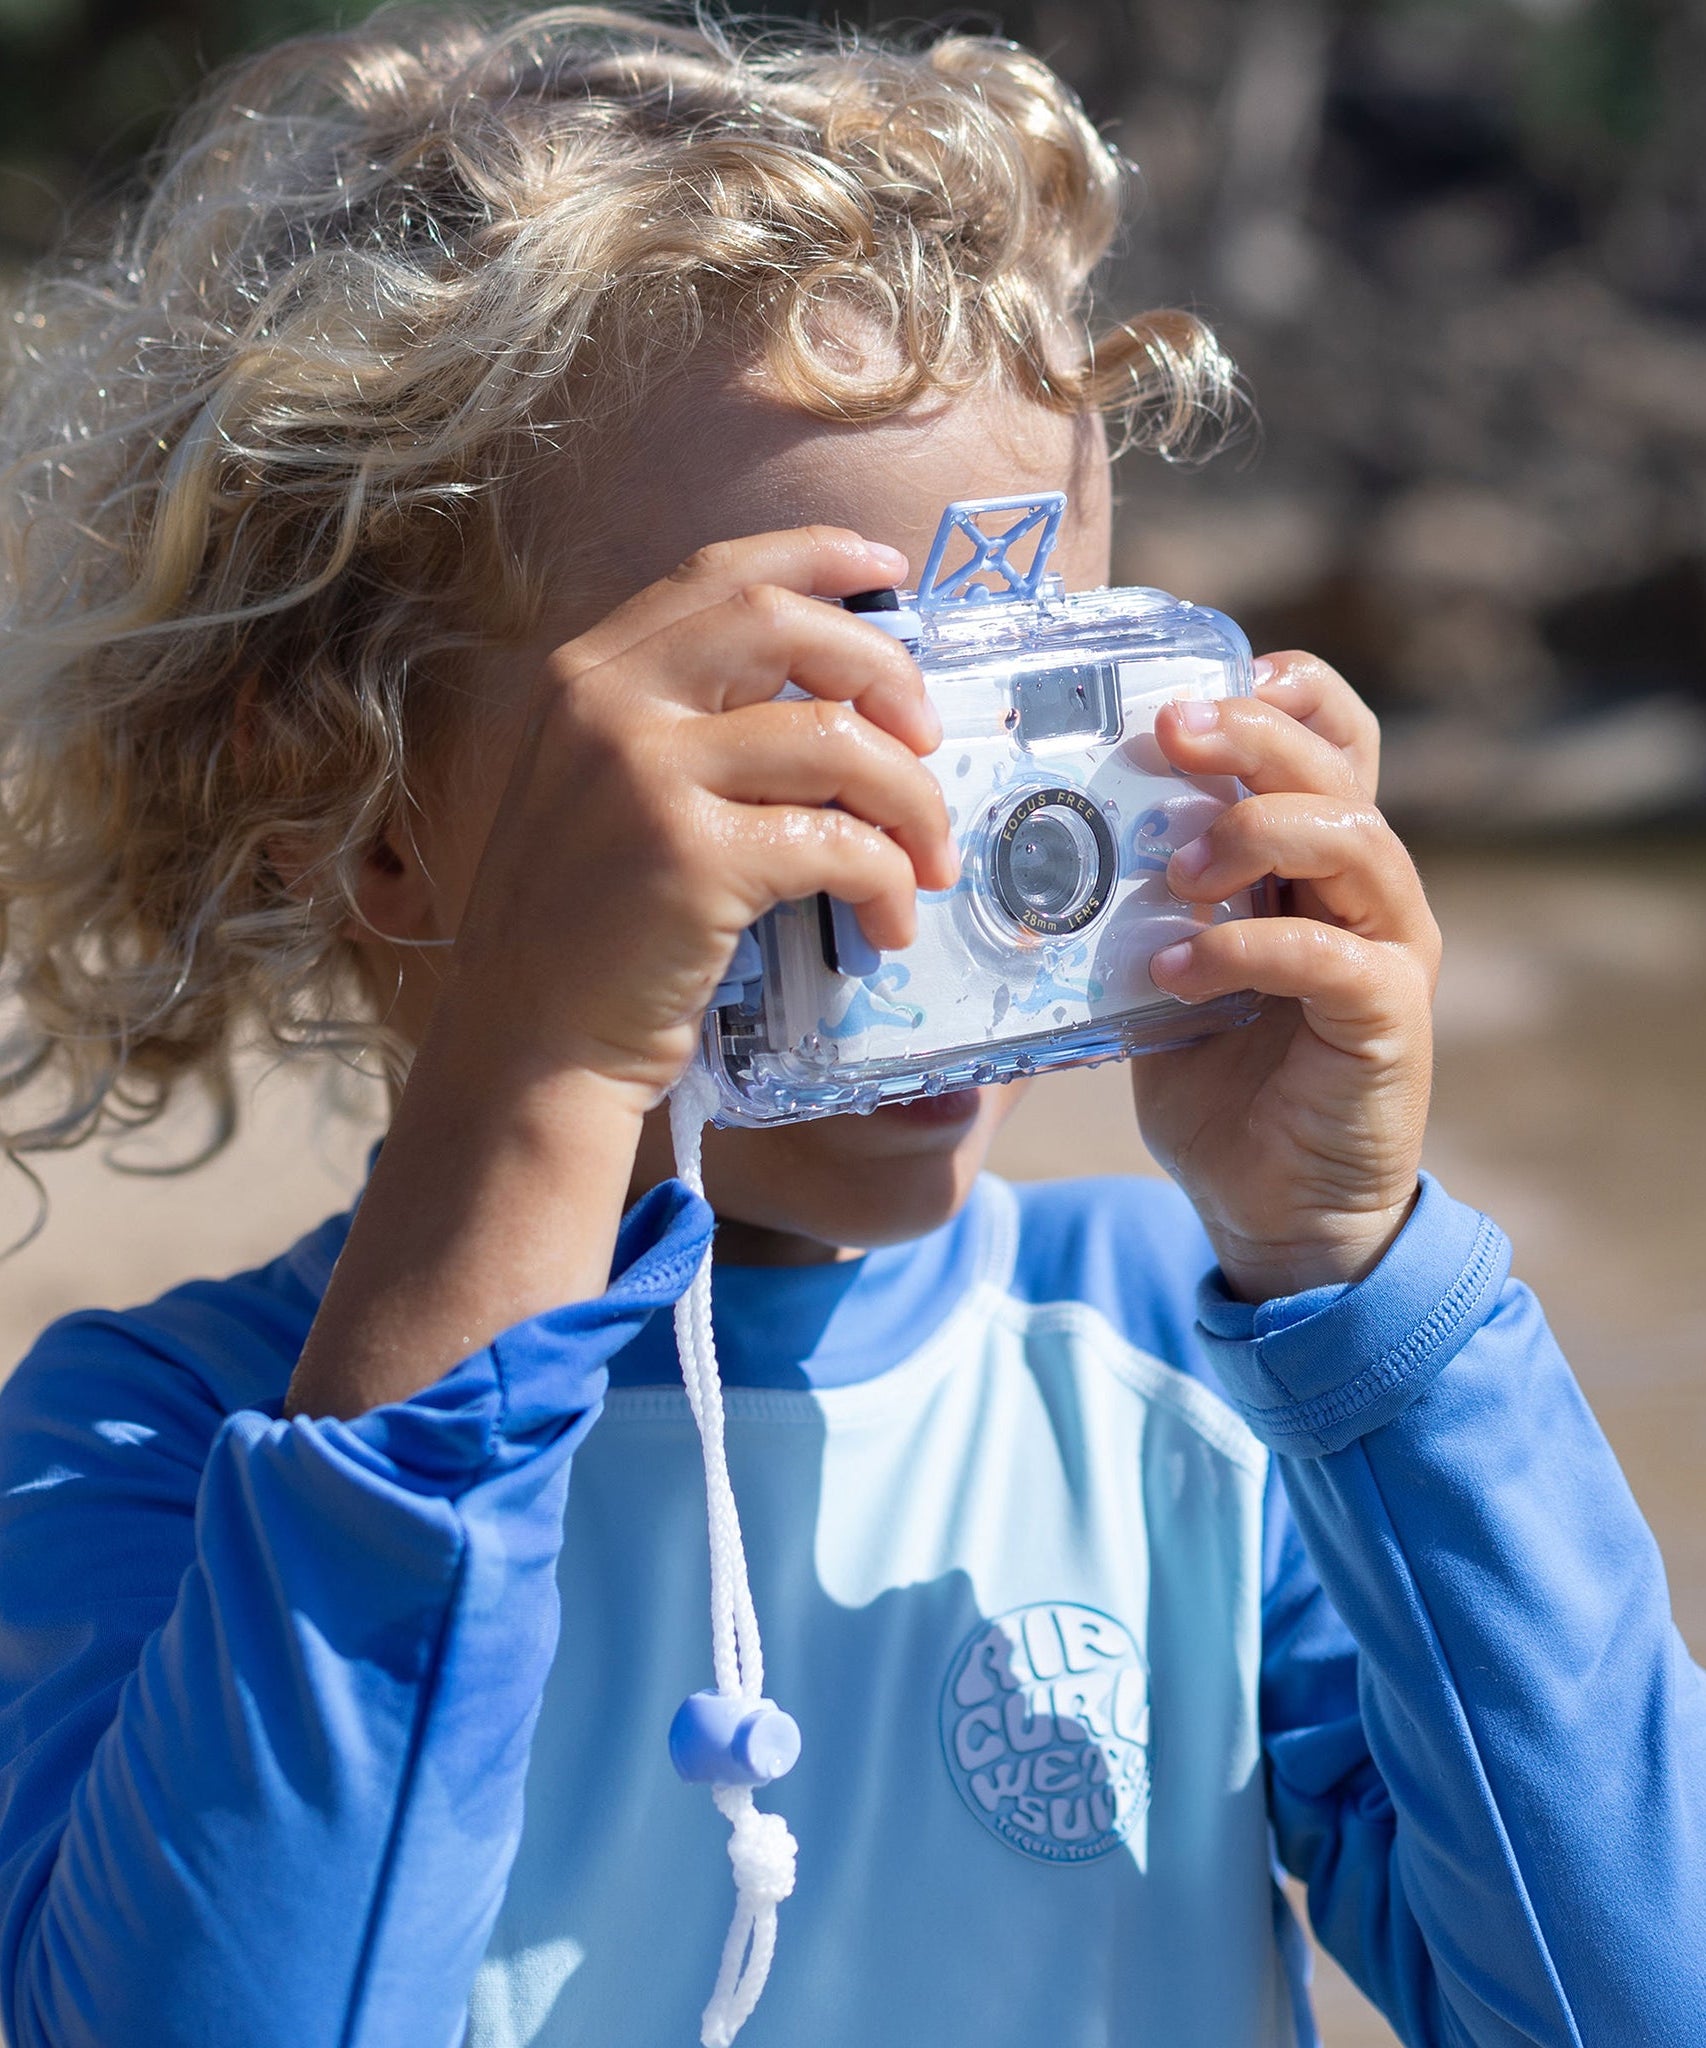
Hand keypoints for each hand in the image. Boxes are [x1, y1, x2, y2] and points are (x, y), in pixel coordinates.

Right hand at [286, 527, 952, 1417]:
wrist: (529, 1047)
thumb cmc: (582, 933)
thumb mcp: (606, 795)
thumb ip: (684, 727)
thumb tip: (837, 700)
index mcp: (588, 675)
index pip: (719, 575)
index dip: (818, 559)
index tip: (889, 571)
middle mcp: (606, 703)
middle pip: (782, 625)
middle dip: (884, 669)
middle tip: (930, 738)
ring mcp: (643, 774)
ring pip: (836, 738)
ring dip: (911, 800)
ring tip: (929, 861)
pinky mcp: (689, 857)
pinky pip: (837, 842)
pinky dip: (887, 881)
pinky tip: (886, 925)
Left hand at [1135, 653, 1439, 1303]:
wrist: (1273, 1211)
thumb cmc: (1219, 1087)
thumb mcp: (1163, 977)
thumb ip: (1136, 910)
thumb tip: (1036, 843)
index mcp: (1317, 864)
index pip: (1331, 739)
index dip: (1284, 693)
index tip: (1195, 685)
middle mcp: (1367, 891)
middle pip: (1337, 767)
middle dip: (1252, 734)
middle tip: (1170, 733)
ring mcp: (1389, 951)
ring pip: (1352, 839)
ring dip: (1255, 833)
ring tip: (1173, 872)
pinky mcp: (1388, 1019)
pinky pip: (1329, 957)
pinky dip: (1244, 950)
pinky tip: (1175, 972)